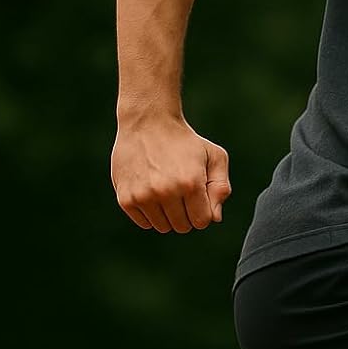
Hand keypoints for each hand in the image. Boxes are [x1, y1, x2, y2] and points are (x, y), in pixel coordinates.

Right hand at [111, 116, 231, 232]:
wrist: (147, 121)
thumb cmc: (184, 141)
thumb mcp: (214, 156)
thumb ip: (221, 188)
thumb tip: (214, 218)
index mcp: (190, 183)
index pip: (201, 222)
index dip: (202, 211)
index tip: (196, 195)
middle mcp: (165, 191)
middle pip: (182, 227)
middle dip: (185, 214)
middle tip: (180, 191)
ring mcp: (143, 196)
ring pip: (163, 227)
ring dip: (167, 214)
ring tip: (165, 189)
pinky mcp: (126, 198)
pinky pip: (144, 223)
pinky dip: (149, 213)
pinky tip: (150, 191)